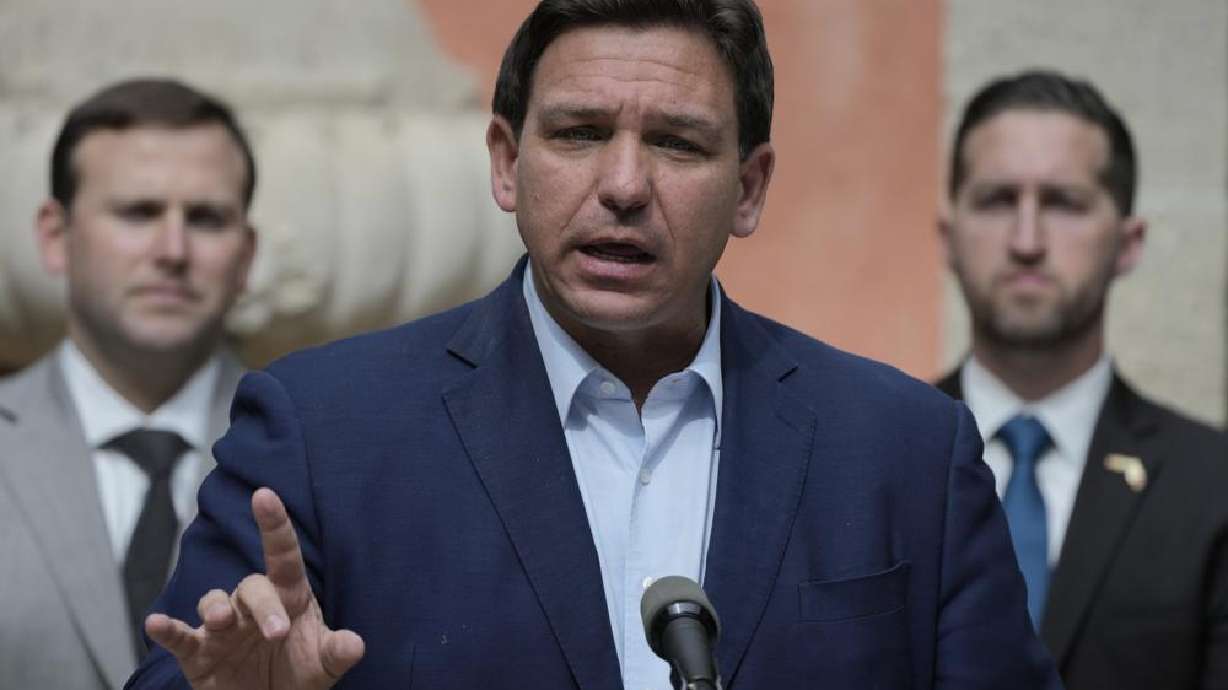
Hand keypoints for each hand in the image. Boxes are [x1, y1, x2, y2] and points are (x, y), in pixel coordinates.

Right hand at [145, 488, 364, 688]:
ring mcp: (223, 627)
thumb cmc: (297, 673)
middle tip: (278, 632)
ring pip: (214, 602)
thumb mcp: (323, 664)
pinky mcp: (198, 652)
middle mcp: (253, 605)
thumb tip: (355, 644)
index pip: (283, 555)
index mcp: (288, 597)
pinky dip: (166, 630)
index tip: (265, 494)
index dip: (274, 524)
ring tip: (221, 623)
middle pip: (253, 586)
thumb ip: (337, 652)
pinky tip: (156, 624)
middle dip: (264, 606)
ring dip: (216, 609)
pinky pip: (179, 636)